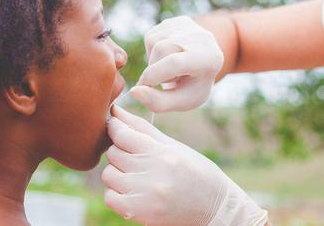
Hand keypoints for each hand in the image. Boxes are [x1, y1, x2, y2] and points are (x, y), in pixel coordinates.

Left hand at [102, 106, 267, 225]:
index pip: (122, 134)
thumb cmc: (194, 171)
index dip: (116, 129)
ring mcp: (144, 196)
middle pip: (114, 153)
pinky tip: (132, 191)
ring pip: (109, 174)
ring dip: (117, 173)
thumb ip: (141, 129)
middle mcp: (152, 175)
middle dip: (120, 152)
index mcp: (162, 154)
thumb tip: (115, 111)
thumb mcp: (172, 146)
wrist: (214, 208)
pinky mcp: (139, 213)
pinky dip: (116, 193)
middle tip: (136, 157)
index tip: (117, 129)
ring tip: (136, 175)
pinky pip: (110, 197)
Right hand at [131, 16, 223, 112]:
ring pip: (154, 41)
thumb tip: (134, 92)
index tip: (143, 87)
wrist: (205, 67)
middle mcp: (202, 37)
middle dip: (154, 69)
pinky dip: (152, 50)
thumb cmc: (192, 87)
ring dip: (153, 60)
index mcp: (209, 59)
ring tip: (168, 69)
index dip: (153, 75)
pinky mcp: (178, 21)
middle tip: (165, 80)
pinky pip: (151, 35)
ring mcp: (190, 26)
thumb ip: (158, 102)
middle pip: (161, 49)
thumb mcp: (181, 101)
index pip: (175, 62)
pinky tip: (166, 57)